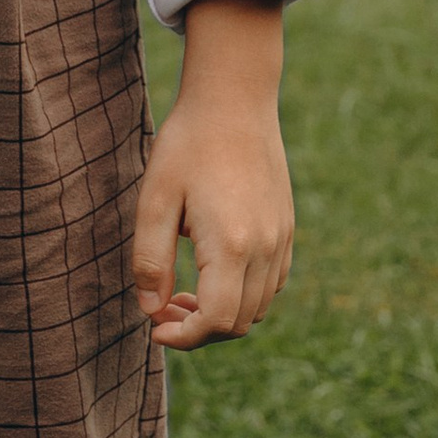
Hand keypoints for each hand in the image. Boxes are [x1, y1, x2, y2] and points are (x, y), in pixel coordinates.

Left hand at [134, 0, 292, 349]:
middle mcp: (266, 248)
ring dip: (222, 315)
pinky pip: (272, 284)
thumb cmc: (188, 144)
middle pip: (240, 323)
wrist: (235, 100)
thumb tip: (150, 309)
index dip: (184, 337)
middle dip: (198, 330)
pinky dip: (243, 295)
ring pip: (258, 307)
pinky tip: (212, 273)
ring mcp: (282, 239)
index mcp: (232, 244)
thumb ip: (150, 260)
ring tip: (182, 293)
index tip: (153, 327)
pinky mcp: (287, 228)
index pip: (217, 320)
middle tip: (160, 309)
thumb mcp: (155, 200)